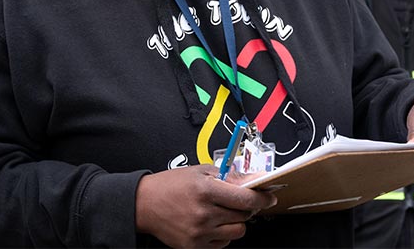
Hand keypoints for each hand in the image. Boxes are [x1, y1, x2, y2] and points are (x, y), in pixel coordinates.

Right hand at [135, 165, 276, 247]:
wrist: (144, 204)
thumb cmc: (170, 185)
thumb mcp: (200, 171)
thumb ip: (227, 176)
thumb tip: (252, 181)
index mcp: (206, 190)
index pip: (245, 199)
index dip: (262, 198)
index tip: (268, 197)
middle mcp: (204, 213)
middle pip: (244, 215)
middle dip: (247, 208)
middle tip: (239, 201)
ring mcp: (199, 232)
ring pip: (237, 231)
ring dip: (237, 222)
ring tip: (225, 212)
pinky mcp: (194, 246)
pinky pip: (223, 243)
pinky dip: (224, 233)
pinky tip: (214, 223)